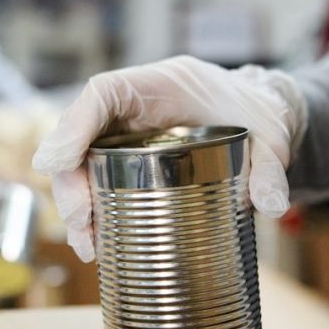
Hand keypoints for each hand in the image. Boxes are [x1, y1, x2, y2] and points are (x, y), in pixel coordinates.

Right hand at [31, 55, 306, 261]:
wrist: (260, 117)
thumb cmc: (258, 117)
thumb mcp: (272, 140)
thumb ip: (271, 169)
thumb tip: (271, 206)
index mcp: (161, 84)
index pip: (103, 92)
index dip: (74, 124)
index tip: (56, 162)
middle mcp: (133, 107)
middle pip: (81, 135)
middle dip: (70, 179)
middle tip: (80, 222)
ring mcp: (125, 133)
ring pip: (81, 162)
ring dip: (75, 203)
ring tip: (86, 244)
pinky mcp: (127, 159)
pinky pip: (95, 179)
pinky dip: (90, 210)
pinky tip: (94, 243)